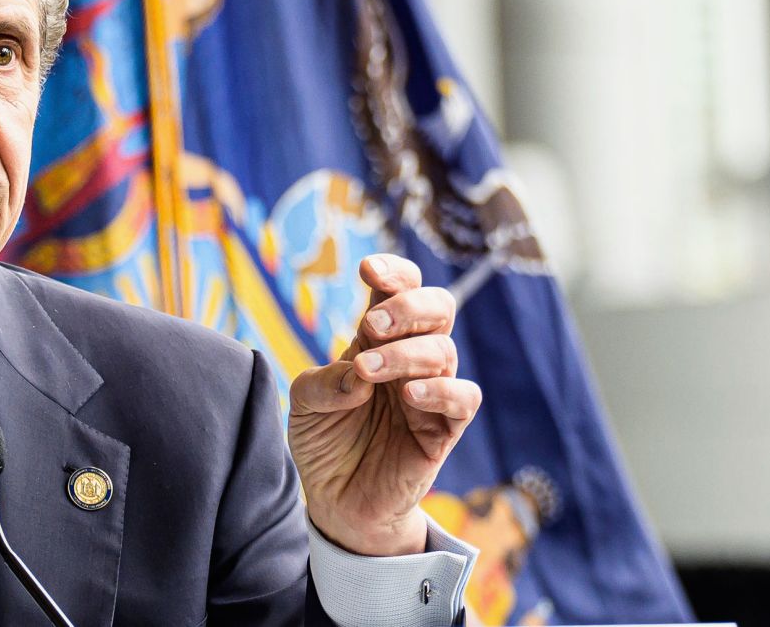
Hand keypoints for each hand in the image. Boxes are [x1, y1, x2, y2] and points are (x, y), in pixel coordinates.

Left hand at [287, 254, 480, 555]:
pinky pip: (464, 398)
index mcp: (376, 340)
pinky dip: (442, 390)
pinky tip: (409, 394)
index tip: (367, 269)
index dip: (393, 273)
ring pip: (443, 351)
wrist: (337, 501)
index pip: (399, 290)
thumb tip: (358, 376)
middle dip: (408, 306)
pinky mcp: (444, 430)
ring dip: (405, 354)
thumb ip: (322, 383)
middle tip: (370, 326)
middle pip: (437, 308)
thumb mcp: (304, 406)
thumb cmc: (324, 441)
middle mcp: (409, 358)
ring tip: (367, 372)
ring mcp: (430, 392)